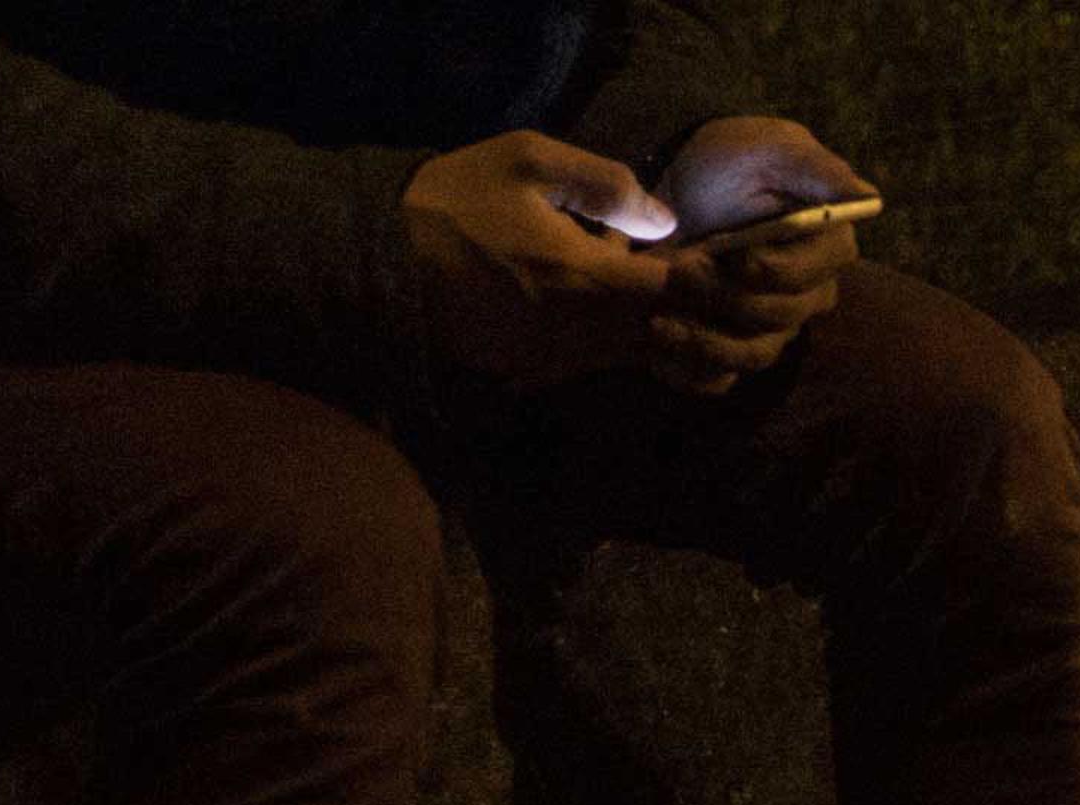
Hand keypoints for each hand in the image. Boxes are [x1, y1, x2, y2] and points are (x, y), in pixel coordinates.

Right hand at [401, 132, 676, 387]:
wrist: (376, 254)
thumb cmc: (455, 197)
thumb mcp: (527, 160)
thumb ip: (604, 184)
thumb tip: (665, 221)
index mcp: (585, 277)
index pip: (677, 292)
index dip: (702, 276)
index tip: (703, 255)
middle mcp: (578, 330)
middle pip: (664, 334)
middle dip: (685, 310)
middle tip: (685, 279)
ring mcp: (553, 357)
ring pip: (633, 356)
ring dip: (652, 328)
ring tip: (645, 289)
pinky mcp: (529, 369)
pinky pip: (594, 364)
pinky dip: (613, 342)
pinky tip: (601, 308)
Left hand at [648, 116, 875, 393]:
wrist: (681, 181)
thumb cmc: (731, 159)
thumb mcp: (769, 148)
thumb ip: (815, 167)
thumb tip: (866, 195)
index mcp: (828, 249)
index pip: (804, 278)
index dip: (763, 271)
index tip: (719, 248)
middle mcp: (810, 294)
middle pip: (777, 319)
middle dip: (722, 298)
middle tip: (677, 268)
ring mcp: (774, 325)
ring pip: (753, 355)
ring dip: (704, 343)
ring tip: (658, 320)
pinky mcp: (735, 344)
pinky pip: (721, 378)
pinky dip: (690, 373)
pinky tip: (657, 355)